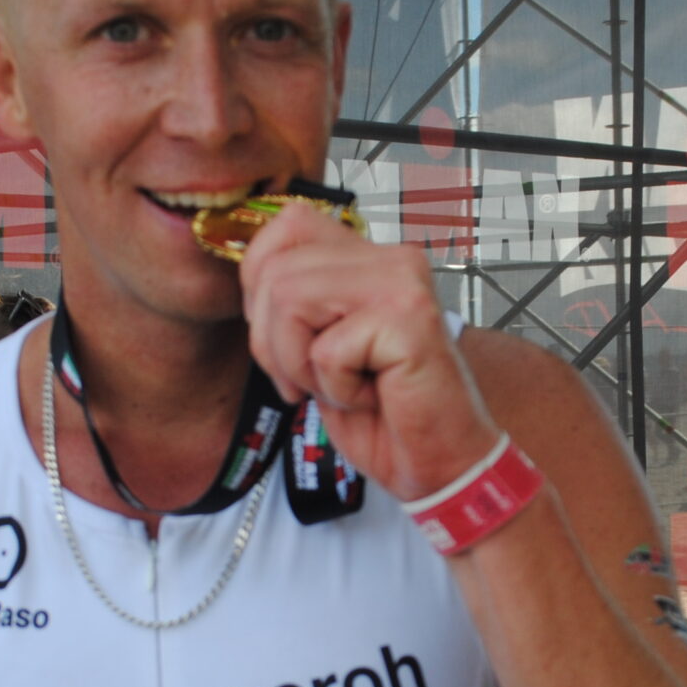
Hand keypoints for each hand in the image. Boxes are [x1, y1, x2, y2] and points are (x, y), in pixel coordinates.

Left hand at [239, 201, 501, 499]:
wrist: (438, 462)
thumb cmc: (382, 412)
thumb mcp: (319, 345)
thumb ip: (294, 299)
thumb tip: (248, 274)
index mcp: (370, 257)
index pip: (288, 224)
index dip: (261, 283)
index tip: (285, 337)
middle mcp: (391, 258)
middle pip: (276, 271)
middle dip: (273, 342)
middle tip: (315, 379)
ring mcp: (402, 282)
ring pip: (289, 300)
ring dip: (301, 364)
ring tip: (345, 384)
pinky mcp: (408, 318)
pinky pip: (325, 350)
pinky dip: (337, 389)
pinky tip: (375, 396)